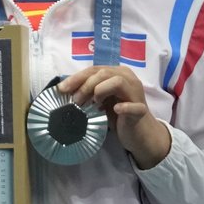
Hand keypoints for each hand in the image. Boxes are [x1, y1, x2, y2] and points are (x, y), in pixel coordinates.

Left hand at [57, 66, 171, 168]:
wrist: (139, 133)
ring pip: (117, 81)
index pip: (94, 69)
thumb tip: (64, 89)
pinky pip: (133, 106)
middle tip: (75, 100)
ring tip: (93, 103)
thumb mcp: (101, 99)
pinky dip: (124, 107)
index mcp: (117, 73)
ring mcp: (136, 93)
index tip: (62, 89)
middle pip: (103, 73)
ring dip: (100, 90)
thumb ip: (88, 90)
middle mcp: (128, 78)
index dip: (76, 78)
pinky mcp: (141, 110)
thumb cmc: (117, 114)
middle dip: (85, 85)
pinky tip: (116, 110)